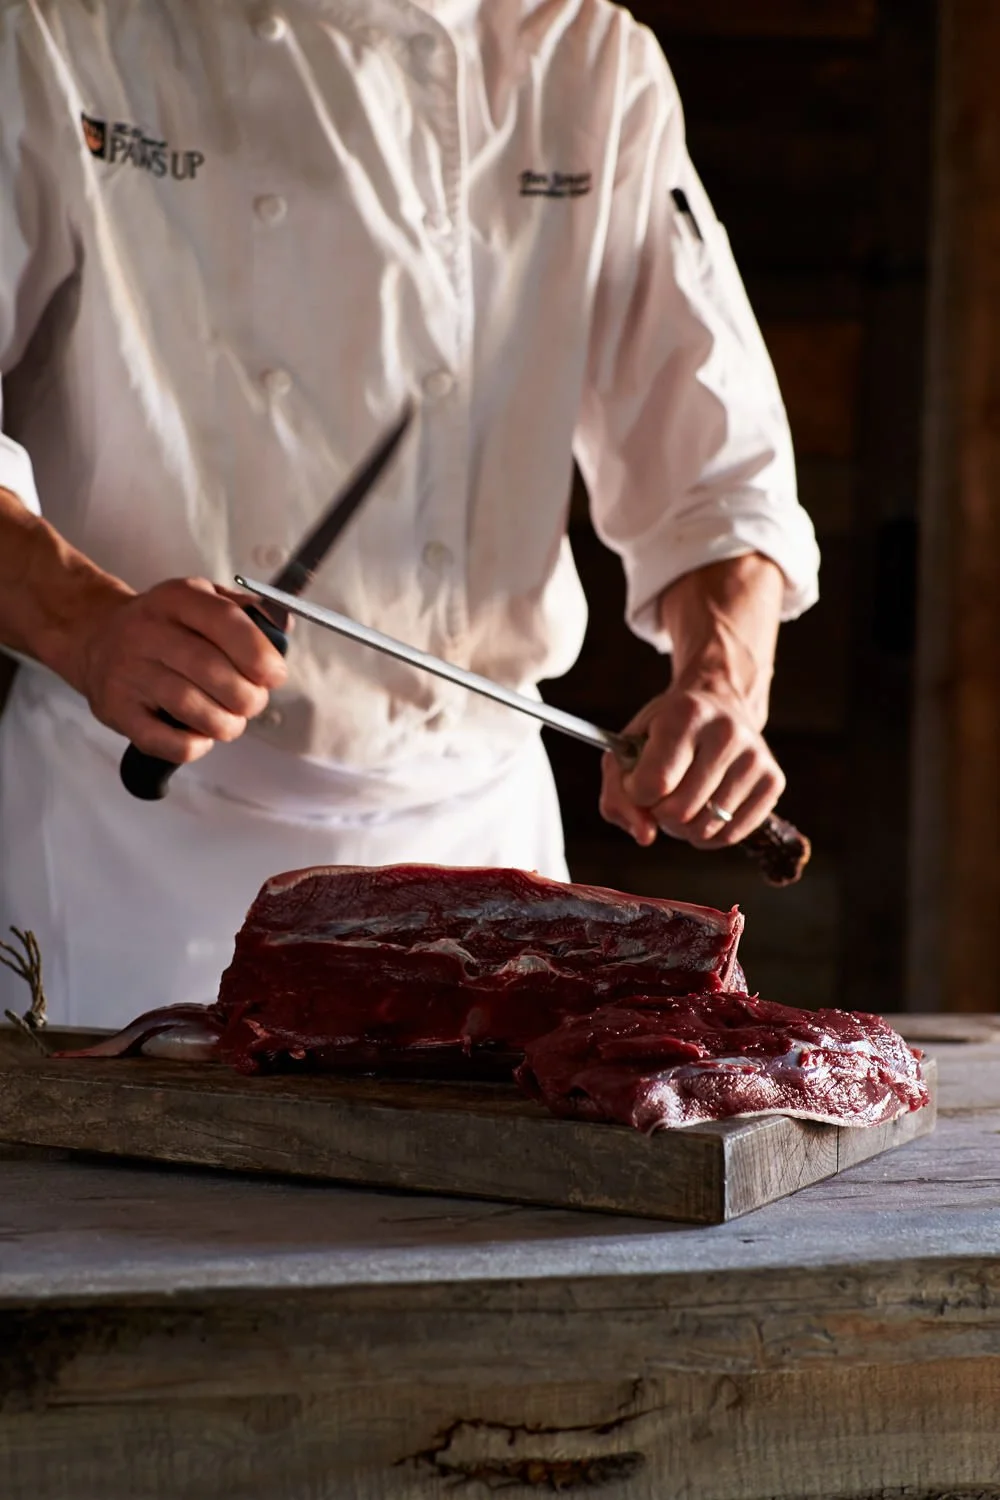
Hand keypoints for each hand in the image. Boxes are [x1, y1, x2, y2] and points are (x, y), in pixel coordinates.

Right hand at [71, 577, 287, 762]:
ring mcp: (128, 672)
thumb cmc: (166, 626)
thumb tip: (282, 627)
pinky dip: (194, 746)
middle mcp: (148, 632)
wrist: (97, 638)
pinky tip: (201, 736)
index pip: (224, 621)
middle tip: (252, 702)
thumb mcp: (203, 600)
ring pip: (192, 707)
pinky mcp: (116, 709)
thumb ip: (247, 612)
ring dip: (225, 724)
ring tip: (230, 720)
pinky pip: (165, 741)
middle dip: (248, 696)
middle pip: (212, 670)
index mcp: (177, 598)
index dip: (258, 653)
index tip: (274, 675)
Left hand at [599, 682, 785, 848]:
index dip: (637, 793)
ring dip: (683, 826)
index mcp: (686, 713)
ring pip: (705, 828)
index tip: (639, 778)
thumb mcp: (626, 751)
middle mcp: (727, 732)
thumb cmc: (664, 734)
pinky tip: (704, 809)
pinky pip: (731, 835)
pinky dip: (708, 834)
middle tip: (662, 792)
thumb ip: (618, 796)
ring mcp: (755, 757)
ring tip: (682, 798)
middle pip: (679, 811)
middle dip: (659, 812)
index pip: (654, 783)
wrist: (718, 706)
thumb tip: (646, 837)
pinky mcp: (774, 781)